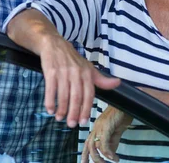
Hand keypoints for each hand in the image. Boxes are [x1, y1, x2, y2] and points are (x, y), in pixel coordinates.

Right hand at [7, 9, 120, 127]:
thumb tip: (118, 83)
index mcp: (87, 73)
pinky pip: (51, 89)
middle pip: (76, 97)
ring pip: (63, 95)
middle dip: (74, 113)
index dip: (87, 109)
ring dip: (61, 109)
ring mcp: (63, 72)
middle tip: (71, 125)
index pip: (89, 94)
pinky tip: (50, 110)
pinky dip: (50, 101)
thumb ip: (101, 79)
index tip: (84, 121)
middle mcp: (76, 73)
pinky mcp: (50, 71)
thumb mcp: (88, 68)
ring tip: (59, 118)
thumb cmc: (72, 60)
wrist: (54, 44)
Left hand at [81, 105, 131, 162]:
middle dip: (94, 158)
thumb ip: (112, 143)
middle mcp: (96, 127)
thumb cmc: (122, 115)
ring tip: (110, 161)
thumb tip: (110, 155)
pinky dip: (108, 152)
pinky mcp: (106, 126)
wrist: (126, 103)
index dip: (85, 154)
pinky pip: (104, 142)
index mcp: (97, 128)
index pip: (88, 143)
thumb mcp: (117, 132)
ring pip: (95, 145)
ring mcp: (100, 126)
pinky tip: (113, 157)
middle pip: (89, 146)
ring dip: (102, 157)